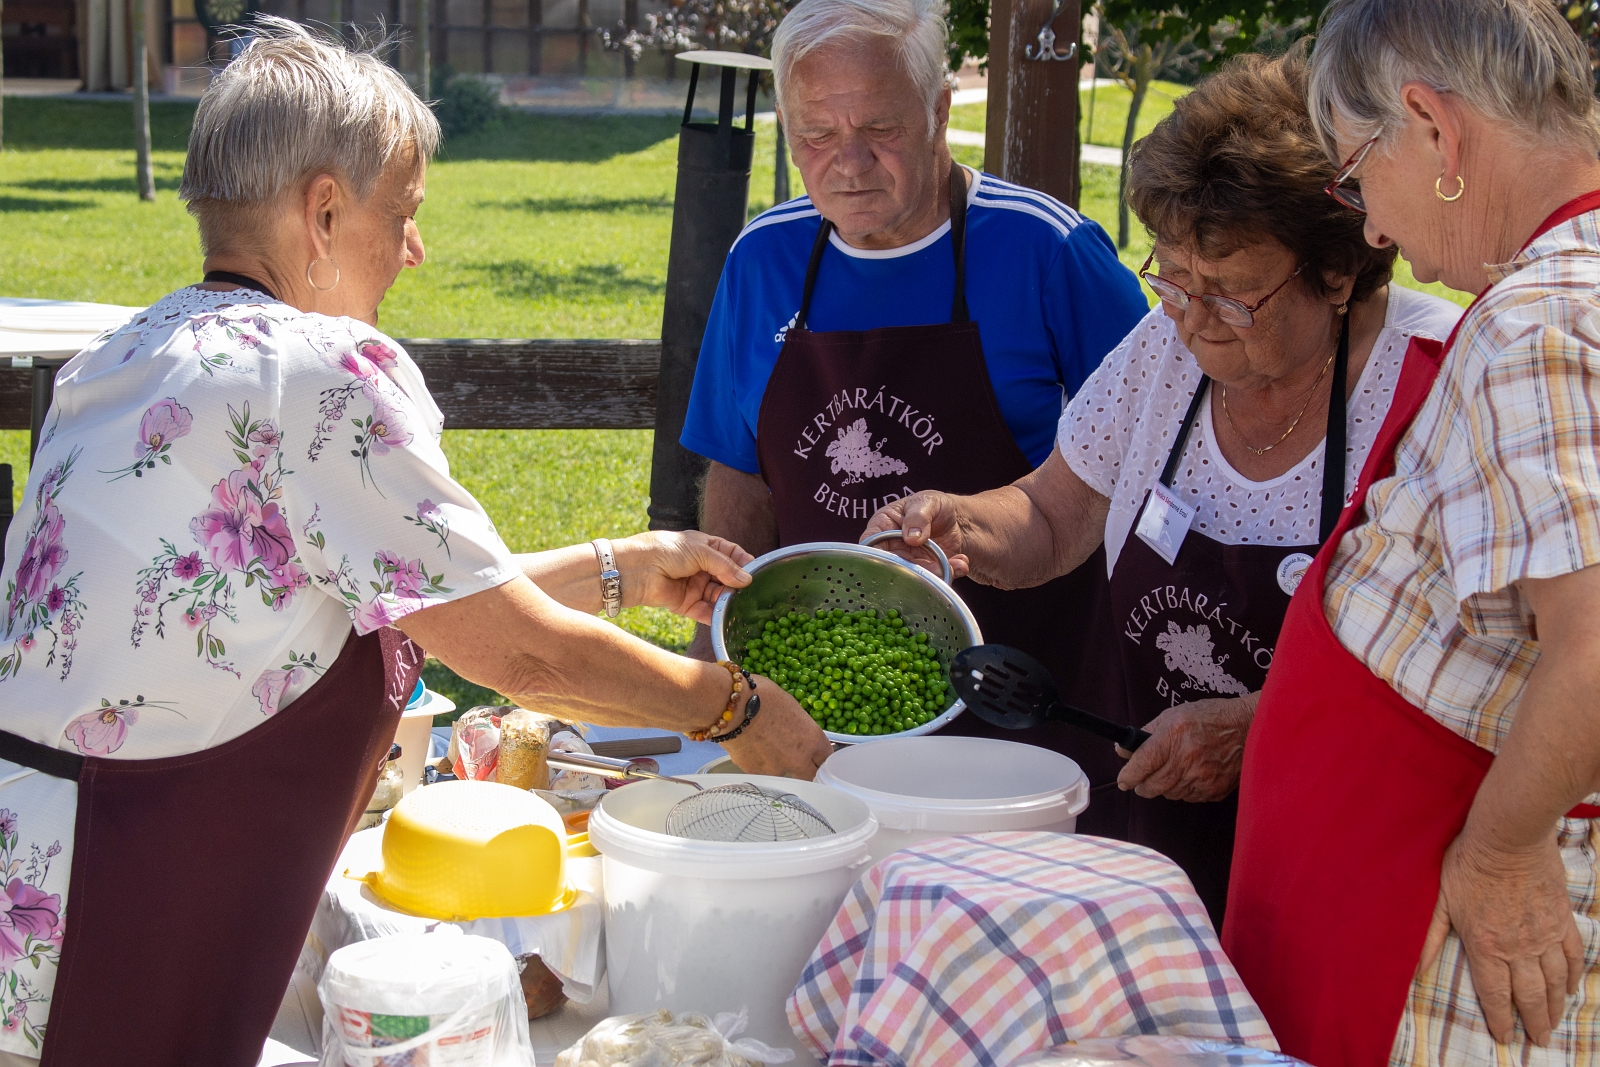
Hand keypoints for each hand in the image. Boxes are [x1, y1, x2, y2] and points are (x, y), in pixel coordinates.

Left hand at [617, 531, 754, 623]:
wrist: (635, 569)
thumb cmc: (665, 550)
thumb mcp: (699, 551)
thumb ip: (724, 565)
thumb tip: (747, 579)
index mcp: (704, 547)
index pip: (731, 554)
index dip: (743, 562)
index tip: (756, 572)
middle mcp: (700, 567)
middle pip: (726, 578)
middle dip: (737, 585)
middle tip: (748, 592)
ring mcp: (693, 586)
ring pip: (717, 596)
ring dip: (727, 601)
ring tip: (737, 605)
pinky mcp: (685, 604)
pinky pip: (704, 612)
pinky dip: (714, 616)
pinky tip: (725, 618)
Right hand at [718, 676, 832, 779]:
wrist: (728, 705)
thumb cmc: (760, 695)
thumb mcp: (791, 706)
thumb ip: (799, 726)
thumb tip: (796, 732)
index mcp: (811, 740)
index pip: (826, 759)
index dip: (821, 758)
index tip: (817, 757)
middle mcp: (797, 759)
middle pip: (810, 775)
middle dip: (805, 769)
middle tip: (794, 758)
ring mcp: (775, 769)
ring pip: (782, 773)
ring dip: (777, 764)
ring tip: (762, 745)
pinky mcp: (754, 773)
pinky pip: (760, 771)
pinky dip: (757, 762)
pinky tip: (749, 747)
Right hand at [861, 492, 970, 579]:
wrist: (957, 517)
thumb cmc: (933, 504)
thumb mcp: (927, 502)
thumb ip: (918, 516)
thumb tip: (911, 537)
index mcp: (882, 527)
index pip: (870, 545)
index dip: (876, 556)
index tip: (894, 561)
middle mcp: (892, 548)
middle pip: (894, 566)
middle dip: (916, 569)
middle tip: (937, 565)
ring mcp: (909, 562)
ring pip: (915, 576)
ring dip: (937, 573)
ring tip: (956, 563)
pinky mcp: (927, 571)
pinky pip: (935, 579)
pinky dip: (950, 573)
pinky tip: (961, 563)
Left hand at [1115, 694, 1255, 801]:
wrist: (1248, 727)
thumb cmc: (1210, 718)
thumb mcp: (1173, 715)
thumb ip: (1146, 733)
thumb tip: (1123, 750)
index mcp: (1173, 736)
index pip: (1142, 764)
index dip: (1128, 775)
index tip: (1124, 780)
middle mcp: (1186, 759)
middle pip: (1152, 786)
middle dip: (1143, 785)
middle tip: (1143, 779)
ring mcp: (1202, 777)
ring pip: (1169, 794)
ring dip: (1164, 786)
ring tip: (1172, 771)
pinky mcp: (1214, 790)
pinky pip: (1189, 797)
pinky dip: (1184, 789)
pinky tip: (1190, 774)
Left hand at [1417, 831, 1582, 1044]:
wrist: (1509, 838)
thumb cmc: (1467, 864)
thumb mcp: (1440, 900)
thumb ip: (1430, 938)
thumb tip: (1417, 970)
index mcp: (1485, 945)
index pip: (1495, 994)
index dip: (1501, 1020)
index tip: (1506, 1038)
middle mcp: (1518, 948)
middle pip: (1529, 996)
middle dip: (1533, 1023)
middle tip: (1539, 1042)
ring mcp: (1544, 935)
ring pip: (1553, 982)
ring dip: (1554, 1008)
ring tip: (1553, 1024)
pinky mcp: (1562, 920)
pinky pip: (1572, 956)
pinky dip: (1573, 977)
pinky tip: (1570, 990)